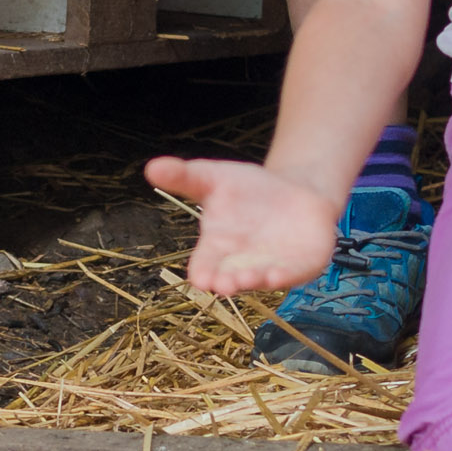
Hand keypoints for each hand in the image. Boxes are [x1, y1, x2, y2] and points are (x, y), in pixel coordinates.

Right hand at [147, 154, 339, 301]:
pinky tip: (278, 274)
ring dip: (255, 281)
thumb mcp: (214, 178)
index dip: (202, 273)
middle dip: (227, 282)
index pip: (204, 266)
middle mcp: (242, 264)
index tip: (200, 278)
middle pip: (231, 279)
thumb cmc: (249, 189)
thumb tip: (151, 167)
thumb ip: (184, 177)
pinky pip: (292, 274)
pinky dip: (285, 276)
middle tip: (223, 284)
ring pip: (261, 280)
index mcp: (217, 248)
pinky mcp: (301, 265)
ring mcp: (271, 267)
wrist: (296, 190)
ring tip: (248, 279)